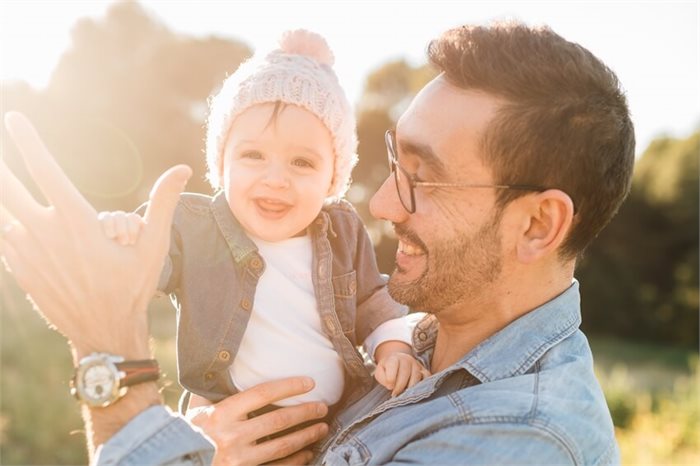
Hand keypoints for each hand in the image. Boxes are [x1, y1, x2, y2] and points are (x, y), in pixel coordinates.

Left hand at [0, 111, 190, 359]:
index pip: (45, 170)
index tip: (14, 119)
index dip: (27, 141)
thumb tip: (182, 168)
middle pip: (6, 188)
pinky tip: (5, 219)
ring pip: (0, 213)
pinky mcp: (20, 270)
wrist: (103, 333)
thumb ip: (164, 203)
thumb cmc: (132, 287)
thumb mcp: (153, 245)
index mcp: (76, 222)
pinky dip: (1, 223)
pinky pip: (1, 238)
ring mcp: (27, 254)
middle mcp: (44, 234)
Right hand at [187, 377, 328, 465]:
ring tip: (322, 427)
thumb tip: (226, 364)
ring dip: (306, 436)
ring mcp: (238, 460)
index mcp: (221, 414)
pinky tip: (307, 453)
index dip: (289, 386)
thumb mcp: (195, 409)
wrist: (174, 465)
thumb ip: (211, 391)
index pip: (263, 393)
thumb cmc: (187, 434)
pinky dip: (296, 461)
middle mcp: (231, 436)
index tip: (310, 382)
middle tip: (323, 406)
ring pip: (282, 446)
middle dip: (306, 412)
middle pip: (279, 420)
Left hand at [375, 352, 430, 396]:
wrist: (398, 363)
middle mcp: (407, 359)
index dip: (391, 377)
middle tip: (395, 395)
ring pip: (417, 375)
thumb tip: (390, 385)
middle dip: (400, 385)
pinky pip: (427, 377)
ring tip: (404, 395)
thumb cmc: (387, 370)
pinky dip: (423, 385)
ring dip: (411, 387)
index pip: (393, 364)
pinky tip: (416, 392)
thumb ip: (382, 377)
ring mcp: (417, 365)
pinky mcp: (424, 371)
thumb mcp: (379, 372)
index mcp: (394, 358)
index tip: (389, 387)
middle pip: (406, 371)